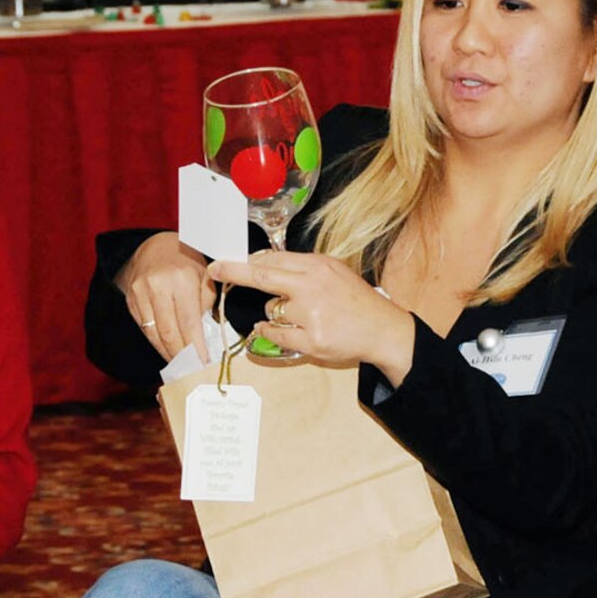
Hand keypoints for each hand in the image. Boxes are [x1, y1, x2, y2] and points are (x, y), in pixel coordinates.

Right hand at [118, 232, 214, 362]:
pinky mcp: (131, 300)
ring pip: (154, 333)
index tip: (203, 363)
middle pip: (169, 332)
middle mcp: (158, 286)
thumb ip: (207, 304)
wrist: (156, 247)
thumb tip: (205, 336)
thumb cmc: (187, 263)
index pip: (189, 322)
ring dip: (168, 352)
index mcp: (182, 279)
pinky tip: (167, 350)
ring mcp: (141, 293)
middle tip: (192, 370)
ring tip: (181, 364)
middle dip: (181, 355)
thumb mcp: (205, 277)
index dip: (195, 347)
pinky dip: (157, 342)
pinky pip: (145, 328)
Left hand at [207, 251, 414, 374]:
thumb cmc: (355, 300)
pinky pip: (274, 334)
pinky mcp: (311, 339)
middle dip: (233, 271)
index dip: (247, 260)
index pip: (273, 258)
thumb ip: (302, 268)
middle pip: (262, 275)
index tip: (228, 260)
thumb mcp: (333, 272)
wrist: (382, 329)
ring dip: (273, 313)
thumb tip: (263, 263)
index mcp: (317, 266)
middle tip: (214, 270)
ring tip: (298, 316)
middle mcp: (312, 286)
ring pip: (269, 310)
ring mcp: (311, 314)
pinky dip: (269, 332)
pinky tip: (276, 330)